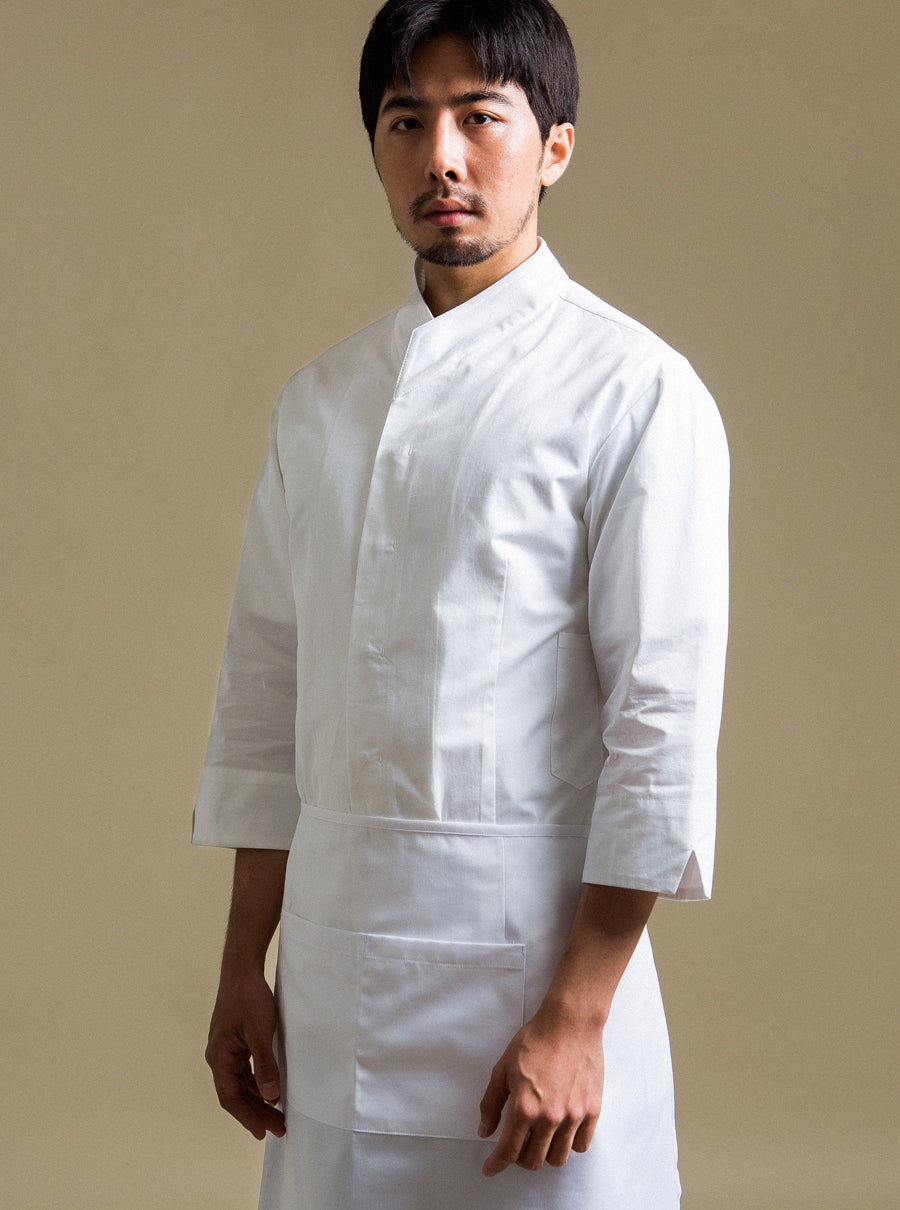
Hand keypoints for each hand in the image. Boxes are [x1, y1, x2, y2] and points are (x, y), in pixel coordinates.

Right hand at [205, 967, 285, 1140]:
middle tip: (278, 1128)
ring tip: (276, 1115)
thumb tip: (271, 1097)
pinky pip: (242, 1071)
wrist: (241, 970)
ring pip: (239, 1084)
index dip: (248, 1117)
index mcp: (220, 1058)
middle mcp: (218, 1057)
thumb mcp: (260, 1033)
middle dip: (256, 1112)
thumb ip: (265, 1066)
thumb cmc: (249, 999)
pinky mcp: (233, 1042)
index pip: (231, 1098)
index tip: (264, 1133)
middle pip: (235, 1094)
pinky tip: (268, 1091)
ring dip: (256, 1099)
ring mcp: (225, 1049)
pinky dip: (255, 1083)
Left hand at [478, 1002, 602, 1175]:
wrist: (570, 1023)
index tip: (491, 1168)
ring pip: (558, 1158)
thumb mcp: (503, 1068)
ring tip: (539, 1138)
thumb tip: (485, 1130)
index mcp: (525, 1107)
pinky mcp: (592, 1111)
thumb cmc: (537, 1039)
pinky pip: (581, 1145)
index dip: (496, 1164)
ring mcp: (573, 1116)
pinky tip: (561, 1130)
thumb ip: (491, 1103)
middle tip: (516, 1145)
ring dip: (545, 1153)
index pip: (508, 1151)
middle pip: (533, 1161)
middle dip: (519, 1158)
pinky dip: (569, 1144)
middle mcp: (550, 1117)